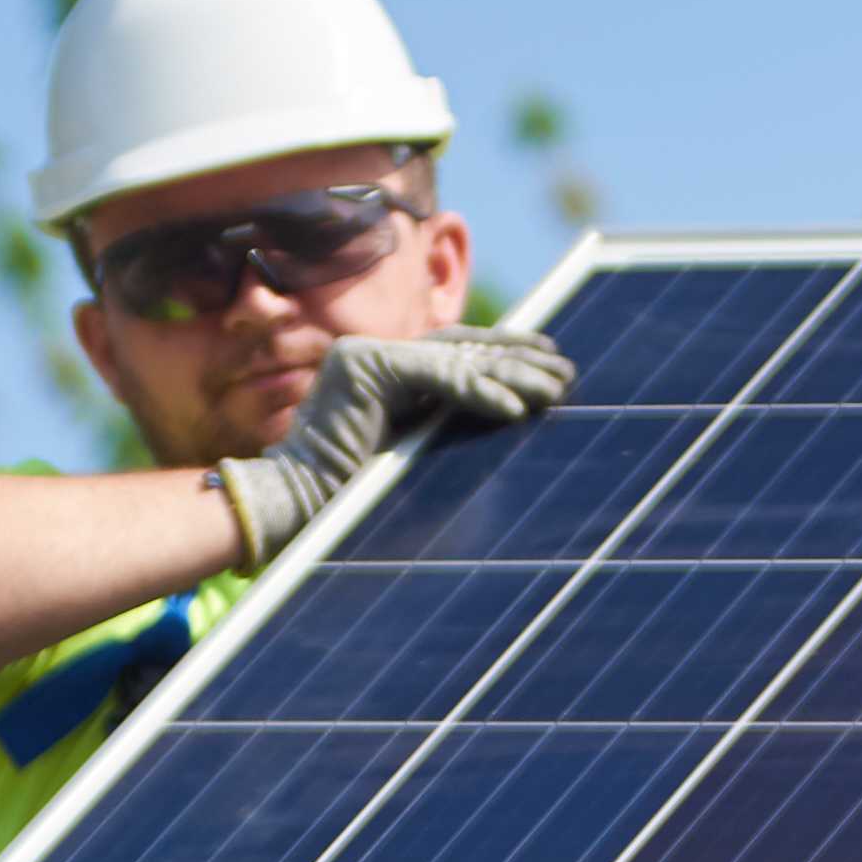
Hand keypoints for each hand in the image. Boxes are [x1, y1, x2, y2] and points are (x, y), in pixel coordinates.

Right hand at [211, 328, 577, 566]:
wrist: (294, 513)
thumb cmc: (350, 503)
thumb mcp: (414, 456)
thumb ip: (446, 428)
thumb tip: (515, 414)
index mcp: (384, 375)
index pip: (454, 352)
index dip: (504, 352)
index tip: (550, 360)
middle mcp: (372, 356)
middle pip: (459, 348)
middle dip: (517, 359)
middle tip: (566, 372)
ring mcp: (364, 356)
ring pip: (452, 358)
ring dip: (509, 376)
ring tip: (555, 390)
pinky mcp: (360, 367)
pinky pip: (433, 375)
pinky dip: (476, 392)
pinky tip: (514, 409)